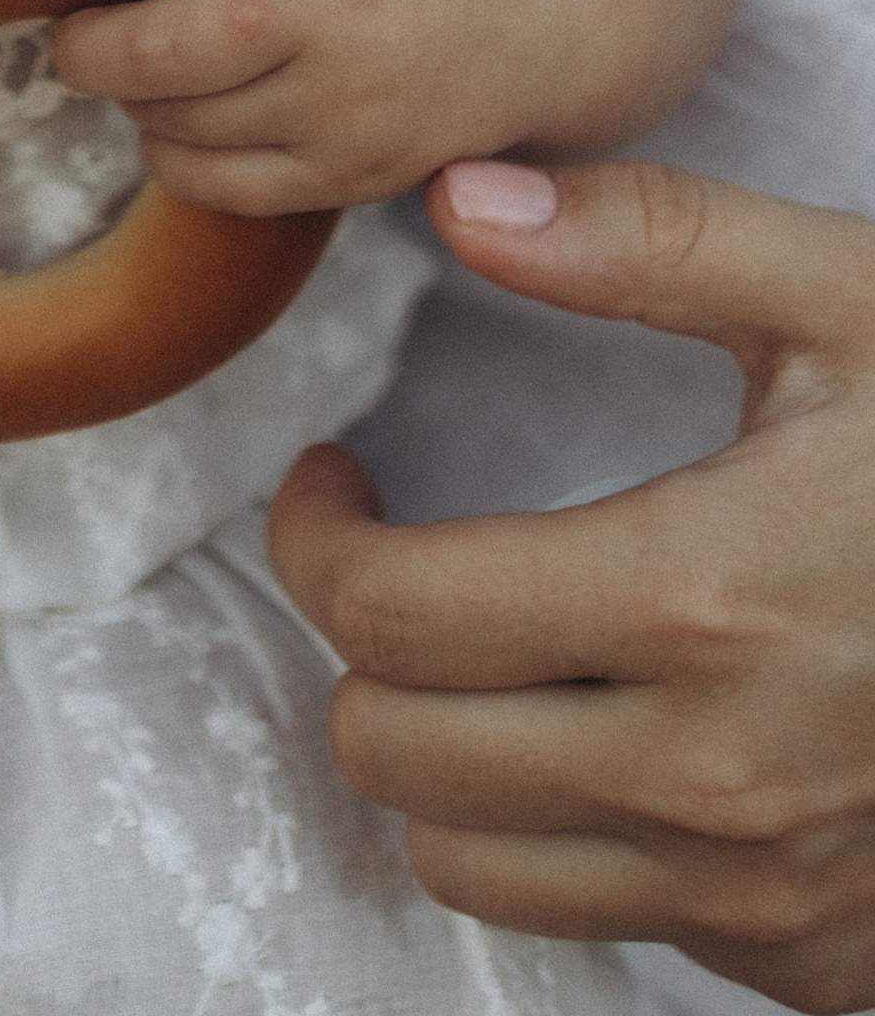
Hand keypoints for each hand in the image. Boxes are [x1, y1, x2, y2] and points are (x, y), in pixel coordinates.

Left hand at [0, 0, 729, 213]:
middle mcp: (335, 9)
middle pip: (161, 46)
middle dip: (83, 39)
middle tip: (69, 20)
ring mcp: (350, 105)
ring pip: (179, 121)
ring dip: (130, 93)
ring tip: (142, 55)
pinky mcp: (358, 175)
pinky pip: (221, 185)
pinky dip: (177, 152)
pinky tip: (186, 110)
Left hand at [270, 159, 874, 1012]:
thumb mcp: (844, 294)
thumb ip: (646, 238)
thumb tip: (464, 201)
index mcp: (700, 598)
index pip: (391, 612)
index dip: (319, 533)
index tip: (336, 478)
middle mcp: (717, 774)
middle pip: (397, 752)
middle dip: (361, 643)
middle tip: (395, 552)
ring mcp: (765, 884)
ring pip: (471, 865)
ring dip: (442, 754)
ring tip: (482, 648)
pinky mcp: (809, 951)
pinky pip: (605, 921)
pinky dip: (565, 836)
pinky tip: (612, 728)